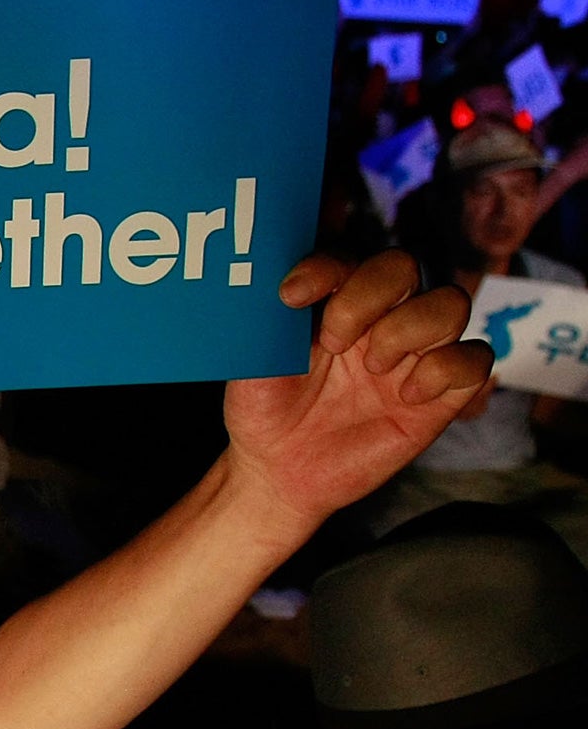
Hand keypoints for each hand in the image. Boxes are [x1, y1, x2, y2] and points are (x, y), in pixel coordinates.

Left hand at [223, 250, 489, 530]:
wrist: (278, 470)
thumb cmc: (264, 409)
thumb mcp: (252, 363)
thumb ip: (265, 319)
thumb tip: (272, 284)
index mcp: (333, 300)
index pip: (347, 258)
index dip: (325, 267)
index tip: (290, 297)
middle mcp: (379, 318)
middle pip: (402, 266)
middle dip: (366, 295)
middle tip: (333, 341)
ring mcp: (413, 354)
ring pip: (450, 303)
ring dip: (408, 328)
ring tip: (371, 368)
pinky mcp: (440, 396)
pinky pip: (476, 359)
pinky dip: (445, 368)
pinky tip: (405, 396)